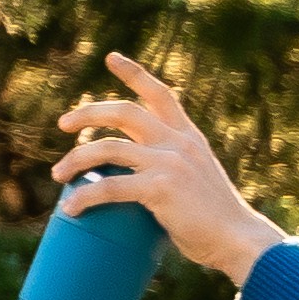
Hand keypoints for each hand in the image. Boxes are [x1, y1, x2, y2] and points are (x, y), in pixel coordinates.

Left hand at [52, 53, 284, 279]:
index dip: (133, 73)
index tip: (110, 58)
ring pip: (107, 148)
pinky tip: (70, 208)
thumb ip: (171, 171)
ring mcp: (170, 163)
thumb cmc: (217, 223)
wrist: (240, 242)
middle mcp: (179, 143)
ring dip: (75, 159)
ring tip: (58, 175)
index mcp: (190, 138)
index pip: (160, 94)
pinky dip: (84, 197)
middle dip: (86, 113)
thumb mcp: (198, 182)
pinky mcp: (160, 188)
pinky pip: (109, 186)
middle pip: (123, 112)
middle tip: (63, 124)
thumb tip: (131, 183)